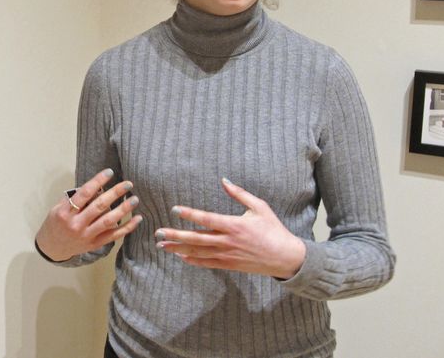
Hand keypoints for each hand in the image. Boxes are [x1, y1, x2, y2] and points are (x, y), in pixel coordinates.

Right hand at [35, 169, 141, 261]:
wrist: (52, 247)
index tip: (110, 172)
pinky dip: (127, 227)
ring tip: (134, 199)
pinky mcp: (95, 244)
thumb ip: (75, 198)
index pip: (84, 194)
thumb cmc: (56, 223)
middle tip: (128, 184)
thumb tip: (97, 186)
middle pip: (99, 207)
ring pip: (108, 221)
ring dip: (123, 209)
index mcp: (65, 212)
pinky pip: (114, 236)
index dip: (97, 181)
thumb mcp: (58, 207)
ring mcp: (86, 236)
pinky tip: (137, 219)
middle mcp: (76, 225)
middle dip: (115, 193)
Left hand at [155, 178, 305, 278]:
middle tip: (158, 233)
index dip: (189, 214)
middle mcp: (228, 241)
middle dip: (175, 235)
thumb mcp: (259, 207)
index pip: (206, 219)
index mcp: (234, 225)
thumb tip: (224, 180)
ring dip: (178, 249)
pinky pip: (207, 263)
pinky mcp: (229, 265)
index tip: (175, 210)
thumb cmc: (273, 229)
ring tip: (162, 246)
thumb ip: (240, 194)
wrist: (285, 257)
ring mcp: (227, 255)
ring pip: (198, 252)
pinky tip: (180, 257)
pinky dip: (192, 260)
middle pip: (196, 238)